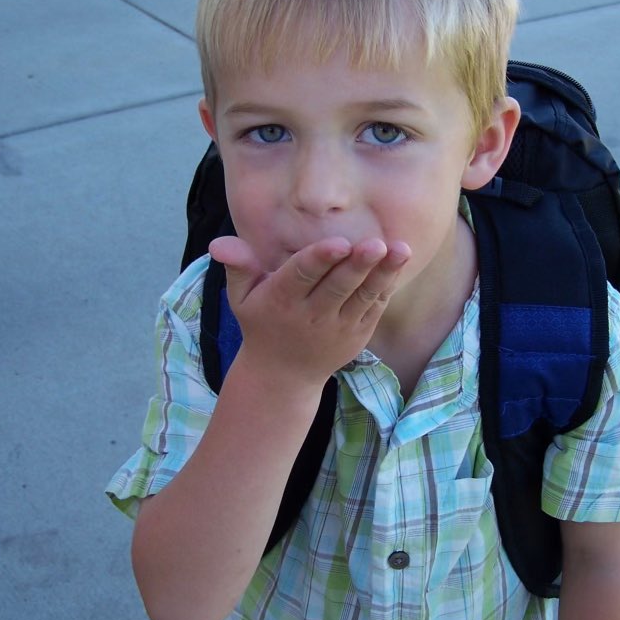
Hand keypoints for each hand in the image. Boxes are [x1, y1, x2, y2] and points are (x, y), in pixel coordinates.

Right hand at [209, 234, 410, 385]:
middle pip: (338, 287)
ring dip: (382, 274)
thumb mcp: (240, 297)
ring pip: (362, 297)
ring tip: (401, 250)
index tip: (339, 243)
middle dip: (358, 265)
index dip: (320, 259)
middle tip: (377, 244)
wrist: (282, 376)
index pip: (302, 276)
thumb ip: (237, 266)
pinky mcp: (358, 334)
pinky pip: (374, 308)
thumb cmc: (261, 323)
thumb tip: (218, 242)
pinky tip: (398, 264)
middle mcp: (311, 315)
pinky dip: (387, 287)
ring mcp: (338, 328)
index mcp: (281, 300)